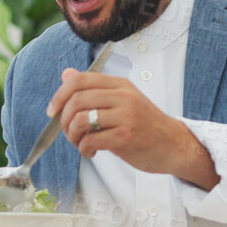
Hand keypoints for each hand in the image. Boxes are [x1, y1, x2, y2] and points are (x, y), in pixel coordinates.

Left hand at [46, 68, 219, 189]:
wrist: (174, 145)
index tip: (52, 111)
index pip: (80, 80)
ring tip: (81, 143)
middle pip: (76, 101)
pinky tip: (92, 151)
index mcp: (120, 84)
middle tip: (69, 133)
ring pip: (81, 120)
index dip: (59, 95)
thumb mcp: (122, 100)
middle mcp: (123, 96)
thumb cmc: (145, 125)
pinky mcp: (126, 136)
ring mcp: (125, 116)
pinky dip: (84, 148)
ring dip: (73, 137)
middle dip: (64, 121)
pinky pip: (90, 140)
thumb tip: (66, 74)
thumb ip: (94, 88)